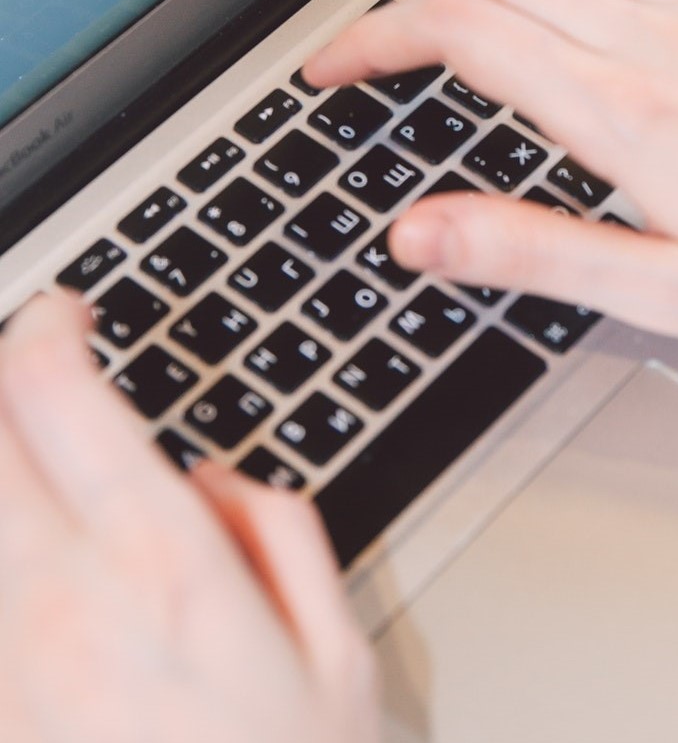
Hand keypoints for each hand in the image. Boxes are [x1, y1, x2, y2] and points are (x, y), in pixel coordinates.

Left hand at [0, 293, 376, 742]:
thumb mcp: (341, 655)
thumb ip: (281, 534)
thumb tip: (209, 480)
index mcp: (164, 565)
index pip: (60, 396)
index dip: (48, 329)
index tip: (63, 314)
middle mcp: (60, 602)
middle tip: (22, 361)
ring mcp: (6, 664)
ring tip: (12, 451)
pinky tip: (15, 547)